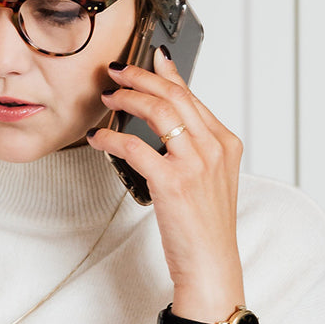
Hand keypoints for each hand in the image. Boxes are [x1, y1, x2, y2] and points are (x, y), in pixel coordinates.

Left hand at [89, 48, 244, 323]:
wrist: (211, 265)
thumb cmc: (206, 229)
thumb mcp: (210, 181)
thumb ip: (195, 149)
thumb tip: (167, 124)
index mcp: (226, 143)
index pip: (192, 96)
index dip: (167, 74)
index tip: (149, 58)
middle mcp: (214, 148)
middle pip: (173, 95)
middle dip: (141, 76)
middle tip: (117, 72)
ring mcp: (195, 163)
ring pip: (157, 111)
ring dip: (127, 98)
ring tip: (108, 97)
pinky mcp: (172, 181)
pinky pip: (134, 146)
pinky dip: (111, 137)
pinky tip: (99, 138)